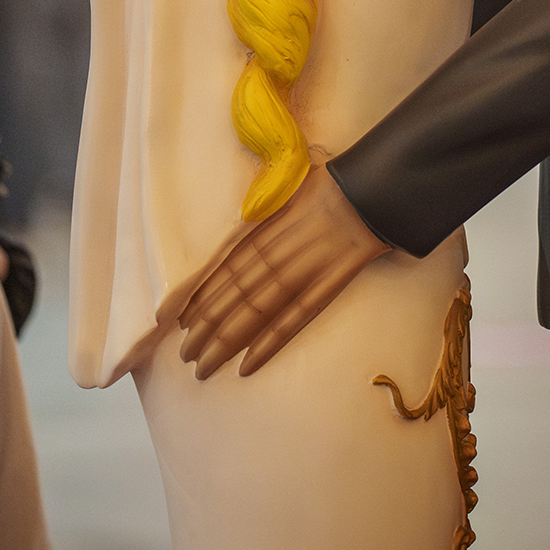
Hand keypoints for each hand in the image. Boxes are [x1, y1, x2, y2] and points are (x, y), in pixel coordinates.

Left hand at [176, 165, 390, 378]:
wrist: (370, 190)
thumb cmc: (331, 182)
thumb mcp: (286, 183)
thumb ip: (263, 201)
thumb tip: (250, 196)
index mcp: (263, 231)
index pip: (223, 271)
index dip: (200, 297)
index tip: (179, 320)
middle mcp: (276, 256)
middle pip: (231, 297)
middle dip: (205, 329)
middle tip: (184, 354)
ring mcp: (301, 275)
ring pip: (253, 315)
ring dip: (225, 343)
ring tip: (203, 367)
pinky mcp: (325, 290)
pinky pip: (292, 322)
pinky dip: (268, 345)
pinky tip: (247, 366)